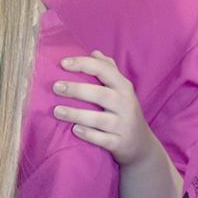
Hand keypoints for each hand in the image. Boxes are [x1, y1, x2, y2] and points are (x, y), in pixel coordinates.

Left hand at [52, 51, 156, 167]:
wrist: (141, 145)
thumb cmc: (124, 110)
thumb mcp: (121, 89)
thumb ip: (108, 69)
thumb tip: (94, 52)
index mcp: (123, 86)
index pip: (103, 69)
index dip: (83, 64)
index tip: (63, 63)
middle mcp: (125, 104)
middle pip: (100, 94)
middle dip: (76, 89)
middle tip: (55, 87)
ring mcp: (123, 125)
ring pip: (98, 119)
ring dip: (76, 114)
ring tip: (57, 111)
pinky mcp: (120, 143)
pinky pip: (103, 139)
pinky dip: (88, 135)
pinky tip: (74, 130)